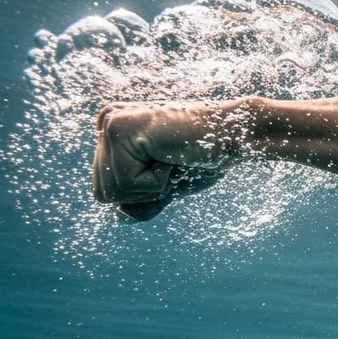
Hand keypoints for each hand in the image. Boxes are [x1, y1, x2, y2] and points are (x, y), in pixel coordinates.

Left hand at [92, 102, 226, 220]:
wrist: (234, 135)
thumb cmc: (205, 157)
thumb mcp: (169, 186)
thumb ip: (143, 202)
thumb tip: (120, 216)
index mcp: (113, 133)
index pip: (106, 190)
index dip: (141, 193)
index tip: (168, 165)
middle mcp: (106, 122)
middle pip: (103, 192)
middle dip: (143, 192)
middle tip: (172, 164)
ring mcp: (110, 123)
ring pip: (111, 190)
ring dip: (151, 186)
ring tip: (171, 159)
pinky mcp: (119, 129)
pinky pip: (125, 182)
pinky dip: (155, 181)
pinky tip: (170, 156)